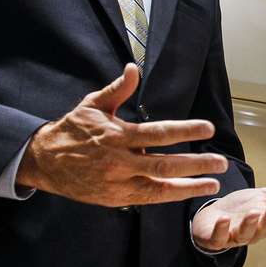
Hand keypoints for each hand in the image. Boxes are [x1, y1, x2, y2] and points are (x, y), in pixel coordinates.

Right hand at [16, 64, 227, 205]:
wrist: (45, 161)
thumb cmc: (73, 130)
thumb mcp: (93, 105)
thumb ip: (118, 89)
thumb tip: (133, 69)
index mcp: (118, 135)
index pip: (158, 133)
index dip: (185, 130)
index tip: (207, 128)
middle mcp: (120, 161)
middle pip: (165, 164)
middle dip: (196, 164)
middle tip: (220, 163)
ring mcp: (119, 182)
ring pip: (160, 186)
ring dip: (190, 186)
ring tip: (214, 183)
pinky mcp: (116, 197)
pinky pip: (149, 198)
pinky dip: (171, 196)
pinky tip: (190, 192)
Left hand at [192, 182, 265, 250]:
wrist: (208, 219)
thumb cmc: (239, 210)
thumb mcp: (265, 197)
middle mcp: (253, 231)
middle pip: (265, 228)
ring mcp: (234, 236)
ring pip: (245, 234)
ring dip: (250, 224)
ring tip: (254, 213)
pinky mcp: (215, 239)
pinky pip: (218, 238)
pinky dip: (221, 229)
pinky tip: (224, 219)